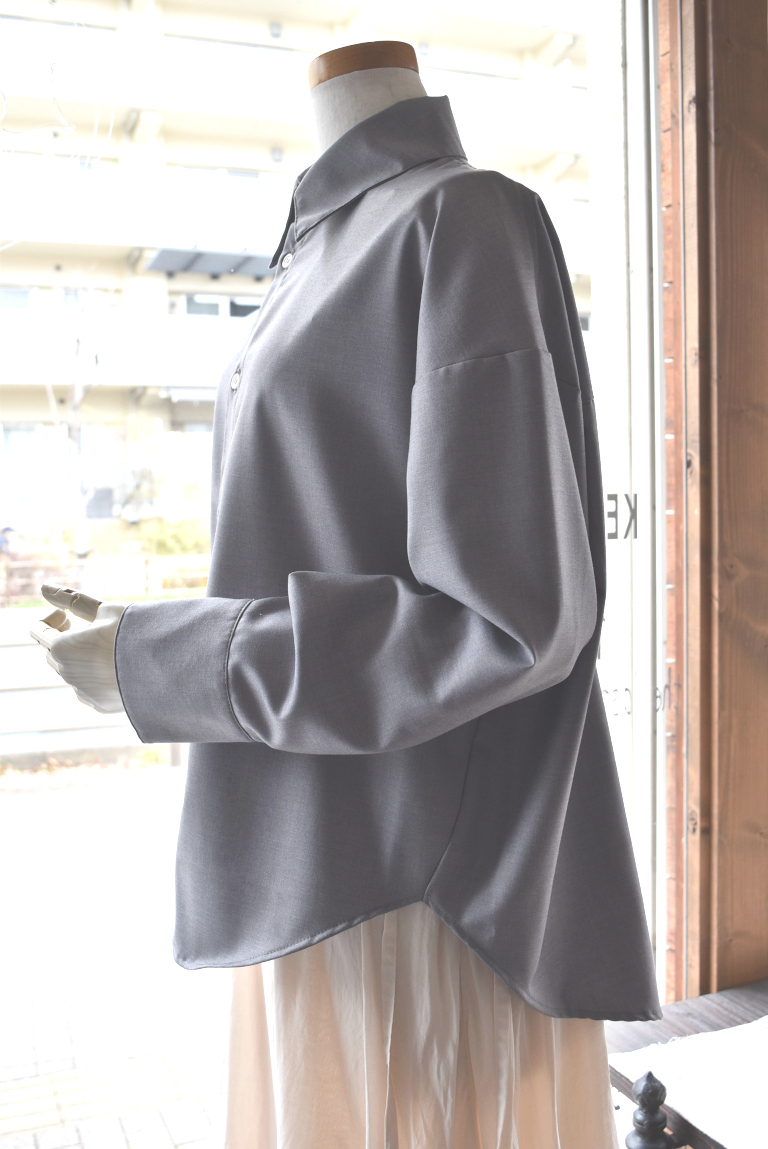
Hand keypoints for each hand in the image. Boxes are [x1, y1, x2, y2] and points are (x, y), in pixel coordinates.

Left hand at [30, 586, 126, 713]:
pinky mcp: (99, 705)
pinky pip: (89, 689)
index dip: (52, 618)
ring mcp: (82, 692)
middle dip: (66, 639)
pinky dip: (97, 677)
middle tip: (91, 629)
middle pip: (52, 652)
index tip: (69, 615)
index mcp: (62, 647)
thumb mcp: (104, 610)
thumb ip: (71, 599)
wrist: (165, 667)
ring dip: (83, 658)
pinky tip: (120, 669)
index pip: (38, 630)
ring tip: (112, 648)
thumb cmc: (134, 632)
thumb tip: (43, 587)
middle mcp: (66, 673)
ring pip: (71, 671)